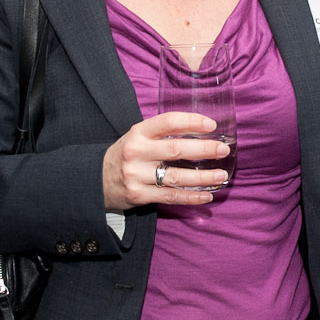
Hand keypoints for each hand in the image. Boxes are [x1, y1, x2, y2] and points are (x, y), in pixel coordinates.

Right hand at [102, 112, 230, 210]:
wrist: (96, 180)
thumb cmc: (126, 155)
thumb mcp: (138, 137)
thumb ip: (162, 134)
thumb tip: (201, 133)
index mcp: (138, 133)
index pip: (167, 122)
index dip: (191, 121)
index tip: (211, 124)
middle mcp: (136, 152)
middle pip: (175, 150)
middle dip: (203, 149)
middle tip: (223, 150)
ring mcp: (136, 175)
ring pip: (176, 177)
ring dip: (202, 177)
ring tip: (221, 175)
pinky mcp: (138, 195)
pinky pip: (170, 197)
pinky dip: (190, 197)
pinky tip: (206, 195)